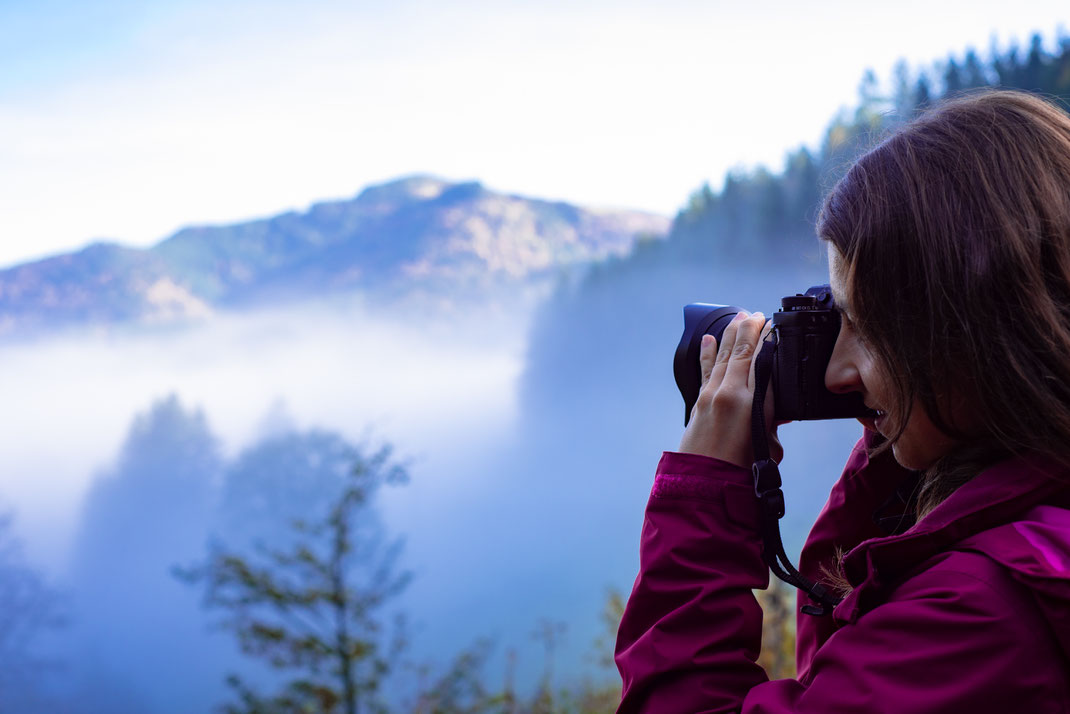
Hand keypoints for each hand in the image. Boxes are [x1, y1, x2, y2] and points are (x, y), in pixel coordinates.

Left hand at [677, 311, 781, 467]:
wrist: (704, 484)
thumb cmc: (741, 472)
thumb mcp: (769, 447)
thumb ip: (772, 424)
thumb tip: (777, 414)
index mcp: (752, 402)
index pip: (761, 360)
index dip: (766, 339)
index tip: (772, 323)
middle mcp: (729, 392)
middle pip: (741, 352)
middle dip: (749, 329)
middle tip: (757, 313)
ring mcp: (711, 395)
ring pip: (723, 356)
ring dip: (731, 334)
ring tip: (739, 316)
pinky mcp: (699, 401)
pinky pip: (705, 369)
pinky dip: (707, 352)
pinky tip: (708, 338)